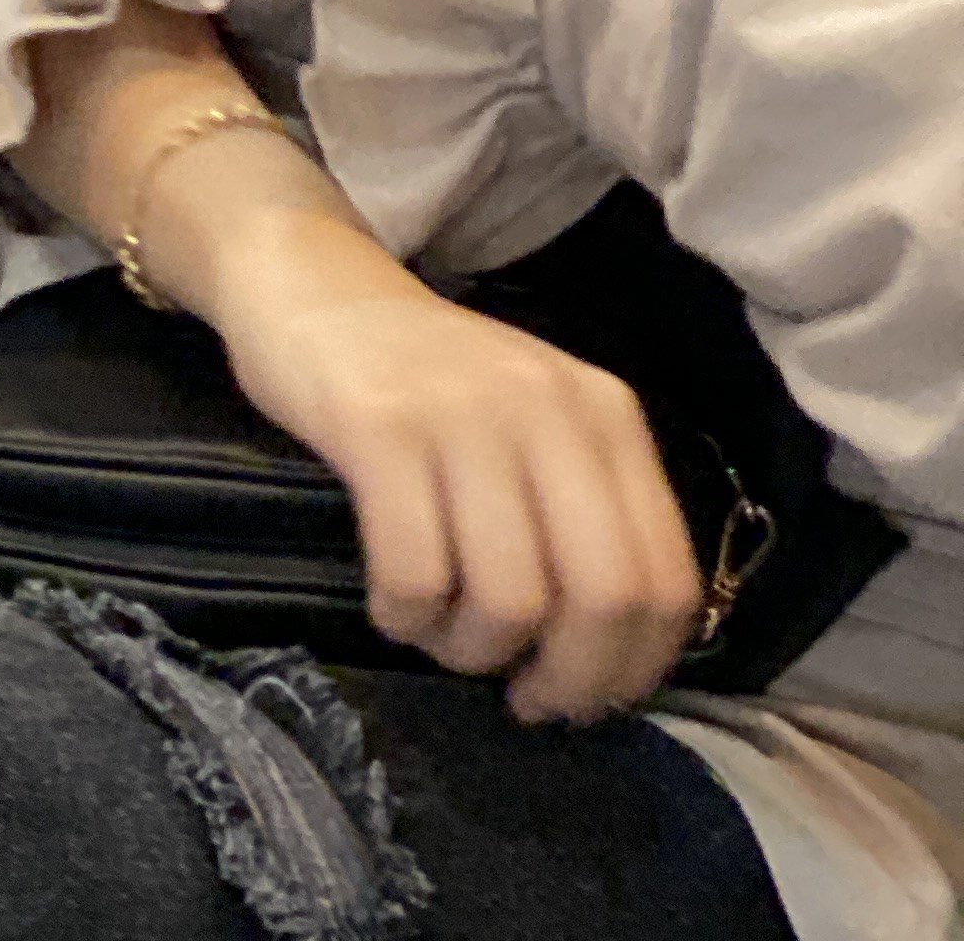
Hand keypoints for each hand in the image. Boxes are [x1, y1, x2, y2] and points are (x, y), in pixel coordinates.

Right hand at [212, 218, 701, 720]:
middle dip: (568, 678)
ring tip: (442, 635)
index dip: (634, 665)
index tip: (587, 696)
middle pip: (601, 597)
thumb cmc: (430, 375)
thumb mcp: (534, 422)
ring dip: (472, 651)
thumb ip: (583, 513)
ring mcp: (461, 413)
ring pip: (509, 599)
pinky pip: (415, 573)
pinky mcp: (376, 426)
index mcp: (604, 414)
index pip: (665, 578)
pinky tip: (393, 604)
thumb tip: (605, 660)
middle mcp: (547, 408)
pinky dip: (406, 618)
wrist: (314, 282)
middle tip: (523, 698)